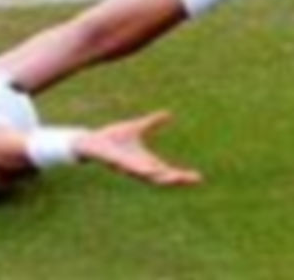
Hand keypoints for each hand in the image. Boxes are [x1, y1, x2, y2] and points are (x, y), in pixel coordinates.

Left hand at [75, 111, 201, 186]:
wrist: (93, 140)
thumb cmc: (114, 137)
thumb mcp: (137, 127)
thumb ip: (152, 122)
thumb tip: (169, 113)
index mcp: (146, 162)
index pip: (169, 172)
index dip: (183, 176)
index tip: (199, 178)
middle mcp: (140, 168)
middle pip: (163, 178)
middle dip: (177, 179)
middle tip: (192, 180)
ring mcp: (130, 168)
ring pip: (148, 177)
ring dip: (161, 176)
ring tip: (175, 177)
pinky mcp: (118, 163)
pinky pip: (131, 169)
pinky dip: (141, 170)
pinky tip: (150, 170)